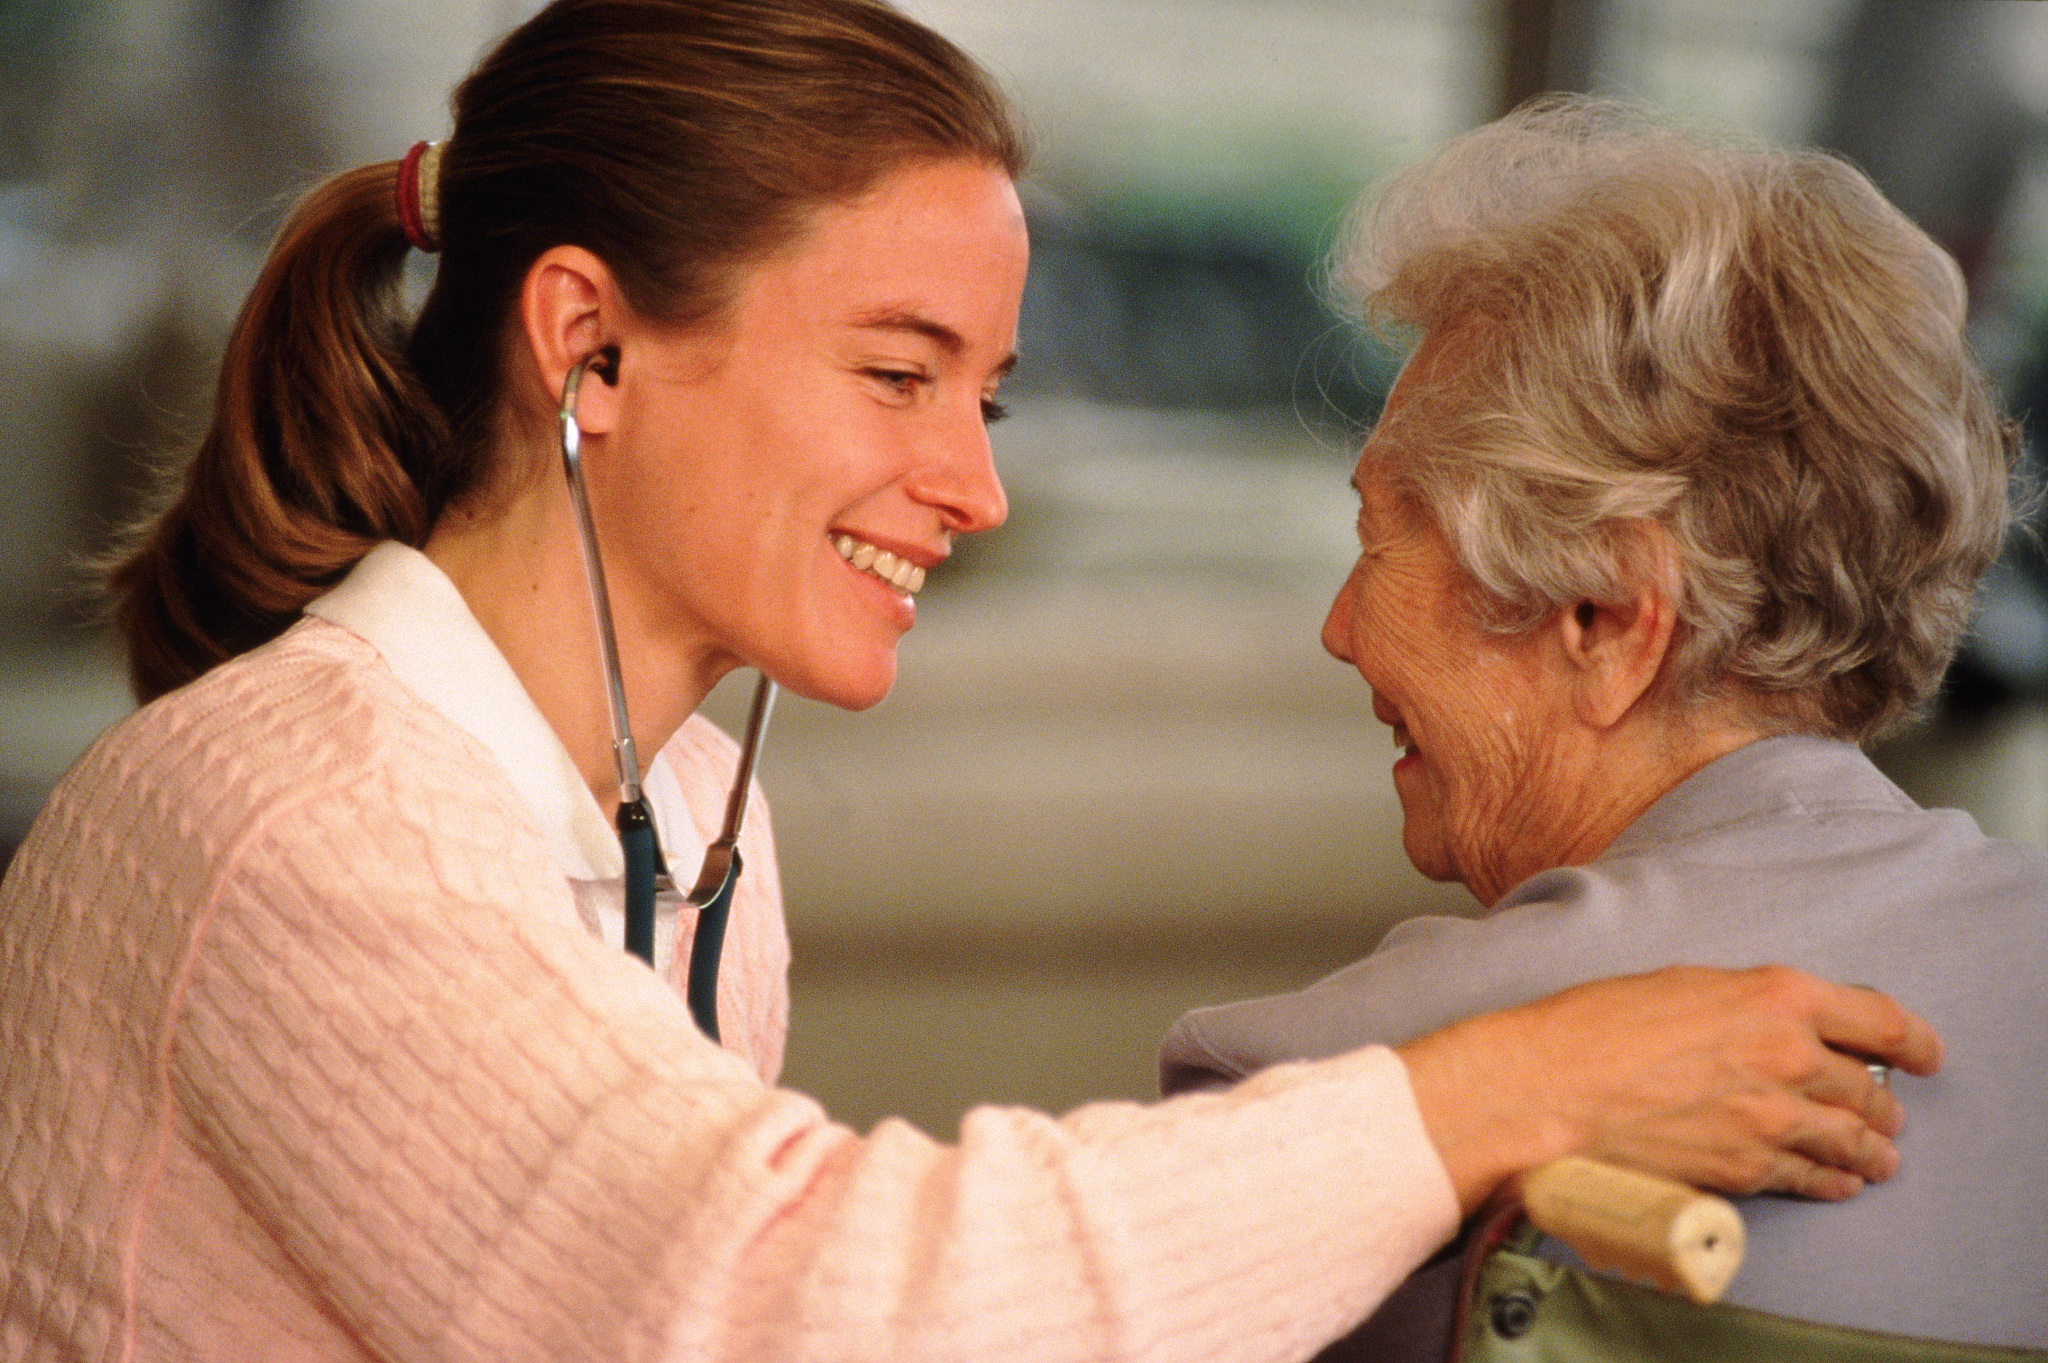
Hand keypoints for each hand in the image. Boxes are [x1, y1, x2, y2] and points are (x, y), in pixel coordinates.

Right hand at [1394, 965, 1942, 1214]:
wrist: (1546, 1090)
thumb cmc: (1591, 1028)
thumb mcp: (1680, 985)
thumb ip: (1744, 1004)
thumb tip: (1774, 1026)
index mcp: (1775, 996)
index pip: (1878, 1019)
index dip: (1914, 1039)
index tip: (1926, 1052)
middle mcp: (1787, 1056)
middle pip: (1868, 1086)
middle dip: (1882, 1101)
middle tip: (1887, 1109)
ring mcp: (1770, 1119)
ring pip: (1848, 1138)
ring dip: (1870, 1148)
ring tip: (1879, 1155)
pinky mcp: (1745, 1170)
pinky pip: (1810, 1178)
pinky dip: (1832, 1181)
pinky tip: (1839, 1182)